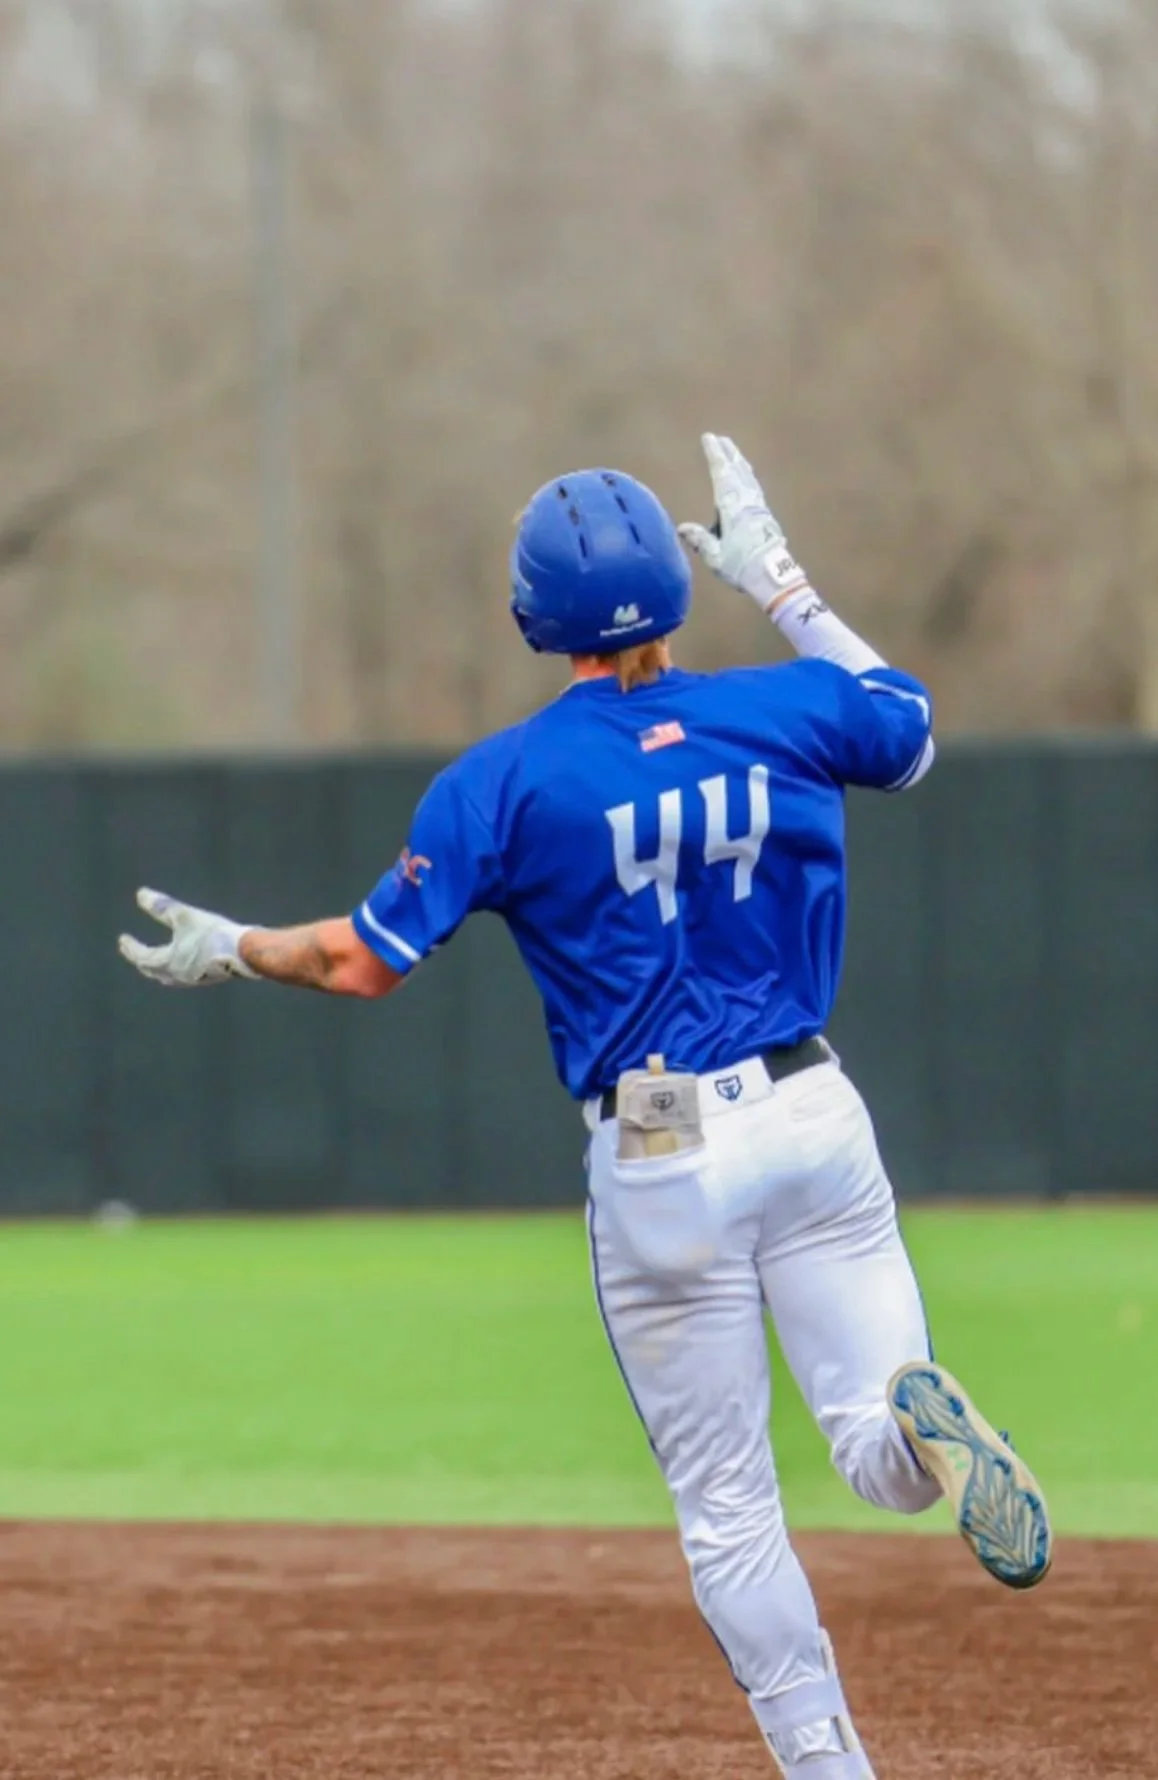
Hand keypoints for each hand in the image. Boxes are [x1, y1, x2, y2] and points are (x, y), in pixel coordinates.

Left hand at [118, 887, 257, 987]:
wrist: (245, 952)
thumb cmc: (212, 934)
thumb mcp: (184, 916)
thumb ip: (161, 907)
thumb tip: (141, 895)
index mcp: (168, 962)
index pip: (142, 956)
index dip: (131, 947)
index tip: (123, 940)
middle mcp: (178, 975)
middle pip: (154, 971)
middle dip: (143, 961)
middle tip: (136, 954)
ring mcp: (194, 979)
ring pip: (169, 976)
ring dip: (159, 968)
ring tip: (158, 961)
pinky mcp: (209, 977)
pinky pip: (185, 976)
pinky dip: (177, 969)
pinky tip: (186, 963)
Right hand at [678, 434, 810, 612]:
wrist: (773, 577)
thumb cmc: (741, 567)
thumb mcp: (715, 556)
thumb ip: (700, 540)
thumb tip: (682, 528)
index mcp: (733, 508)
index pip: (722, 475)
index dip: (715, 455)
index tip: (709, 438)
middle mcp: (748, 502)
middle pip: (737, 471)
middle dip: (728, 453)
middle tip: (720, 438)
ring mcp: (759, 507)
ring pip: (748, 477)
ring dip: (739, 462)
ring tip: (732, 451)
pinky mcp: (765, 515)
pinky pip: (754, 487)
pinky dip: (747, 475)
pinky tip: (746, 476)